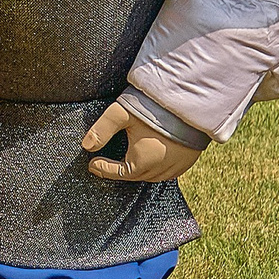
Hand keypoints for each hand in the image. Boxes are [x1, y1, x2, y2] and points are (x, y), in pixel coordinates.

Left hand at [80, 101, 201, 182]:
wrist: (191, 101)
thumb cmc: (155, 107)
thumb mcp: (122, 114)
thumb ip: (102, 129)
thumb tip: (86, 145)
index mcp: (142, 162)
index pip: (118, 173)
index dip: (103, 169)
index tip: (92, 165)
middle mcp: (160, 169)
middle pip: (135, 176)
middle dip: (120, 171)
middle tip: (107, 164)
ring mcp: (177, 167)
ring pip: (153, 176)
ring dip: (139, 171)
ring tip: (129, 163)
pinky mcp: (189, 160)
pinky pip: (169, 172)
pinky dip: (158, 169)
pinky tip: (154, 160)